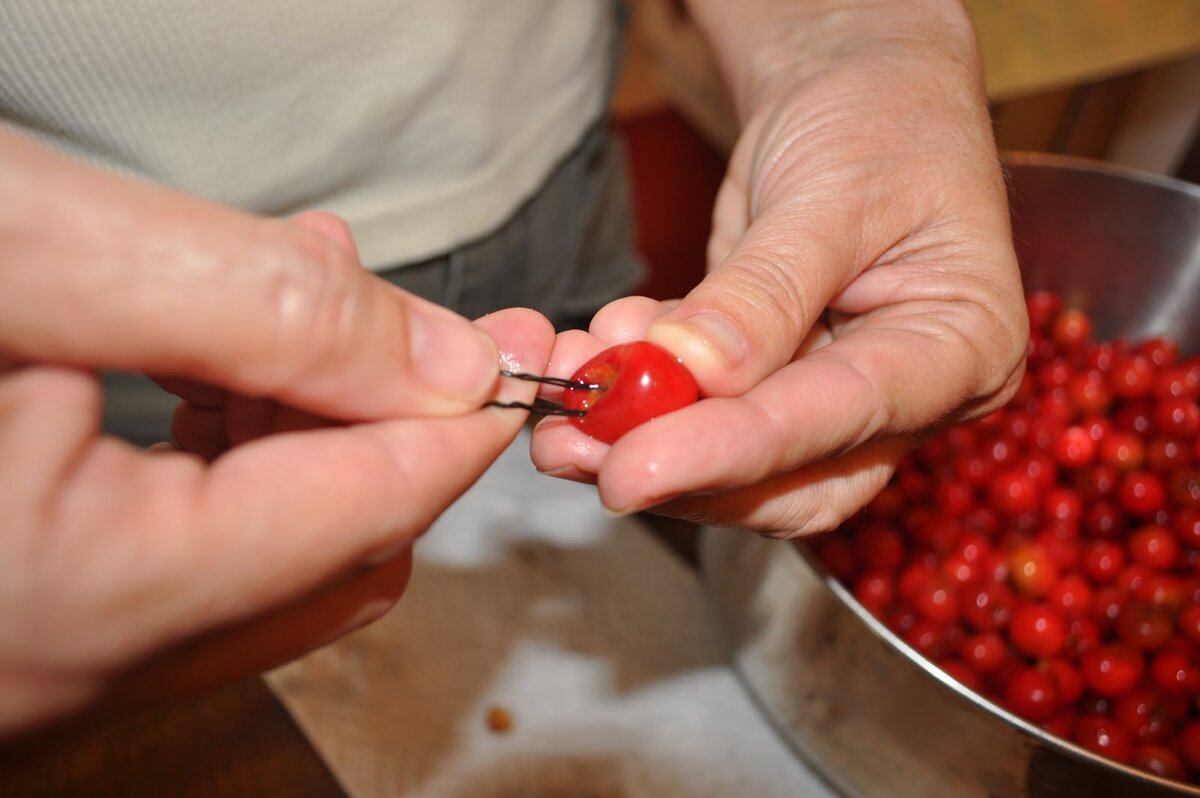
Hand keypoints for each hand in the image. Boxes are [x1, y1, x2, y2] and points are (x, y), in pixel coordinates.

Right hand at [0, 127, 554, 733]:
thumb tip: (444, 360)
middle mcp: (64, 664)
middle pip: (328, 553)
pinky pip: (179, 556)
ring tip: (310, 294)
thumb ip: (259, 313)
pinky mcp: (17, 623)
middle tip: (423, 311)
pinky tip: (221, 355)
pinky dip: (230, 452)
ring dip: (311, 426)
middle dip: (393, 422)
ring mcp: (36, 659)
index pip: (362, 513)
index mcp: (80, 593)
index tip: (535, 354)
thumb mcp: (29, 260)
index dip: (462, 424)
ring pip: (260, 556)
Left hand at [530, 0, 1026, 534]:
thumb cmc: (879, 125)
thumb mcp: (831, 191)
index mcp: (960, 350)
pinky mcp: (771, 384)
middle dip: (677, 471)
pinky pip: (700, 412)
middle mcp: (903, 395)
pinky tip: (590, 355)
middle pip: (790, 480)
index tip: (633, 466)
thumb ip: (764, 290)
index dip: (732, 450)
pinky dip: (637, 394)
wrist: (857, 93)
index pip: (840, 421)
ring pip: (735, 462)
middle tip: (575, 447)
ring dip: (638, 436)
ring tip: (562, 392)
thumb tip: (694, 370)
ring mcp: (834, 397)